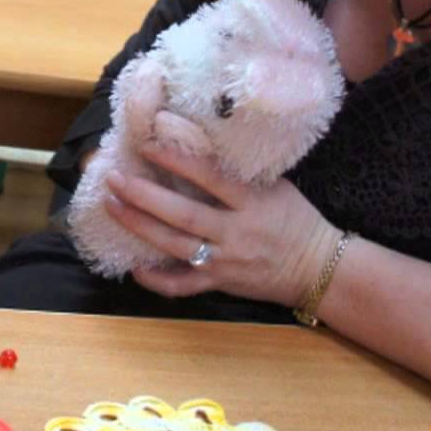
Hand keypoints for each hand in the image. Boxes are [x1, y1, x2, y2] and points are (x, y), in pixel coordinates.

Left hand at [100, 116, 330, 305]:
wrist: (318, 269)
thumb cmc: (296, 220)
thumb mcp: (275, 187)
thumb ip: (239, 173)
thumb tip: (197, 144)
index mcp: (252, 203)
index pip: (209, 177)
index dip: (176, 160)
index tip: (147, 145)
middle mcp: (235, 233)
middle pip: (182, 215)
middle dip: (143, 196)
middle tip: (114, 178)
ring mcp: (225, 261)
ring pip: (174, 246)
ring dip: (139, 226)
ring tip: (112, 206)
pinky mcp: (219, 283)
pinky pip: (182, 286)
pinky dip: (156, 280)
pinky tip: (133, 267)